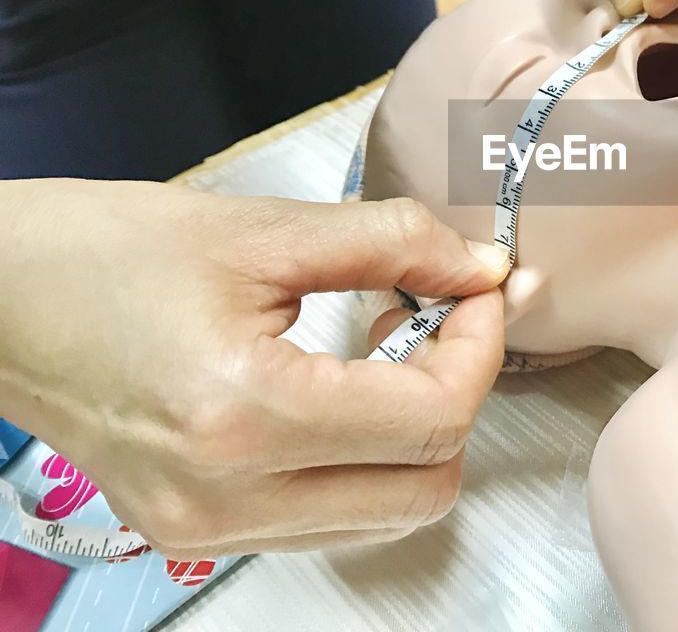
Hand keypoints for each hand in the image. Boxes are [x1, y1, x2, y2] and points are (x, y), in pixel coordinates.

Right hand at [0, 179, 508, 557]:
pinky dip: (364, 460)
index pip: (433, 417)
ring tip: (378, 348)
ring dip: (414, 432)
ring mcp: (208, 531)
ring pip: (387, 513)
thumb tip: (484, 268)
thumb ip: (395, 244)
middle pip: (427, 485)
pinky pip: (330, 520)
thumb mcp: (265, 229)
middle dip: (456, 393)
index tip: (476, 288)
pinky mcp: (195, 535)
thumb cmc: (106, 251)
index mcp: (244, 415)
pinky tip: (340, 391)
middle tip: (432, 317)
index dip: (481, 343)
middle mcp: (227, 499)